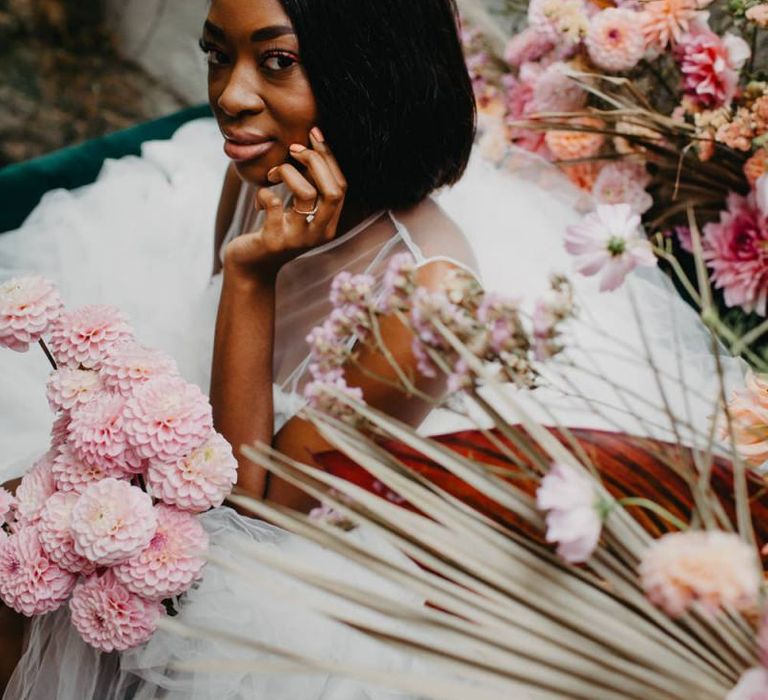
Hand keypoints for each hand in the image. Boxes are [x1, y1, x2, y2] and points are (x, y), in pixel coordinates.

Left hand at [223, 127, 346, 277]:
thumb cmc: (274, 229)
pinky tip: (259, 200)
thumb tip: (313, 141)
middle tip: (293, 149)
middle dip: (315, 161)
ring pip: (305, 194)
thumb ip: (309, 185)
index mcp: (329, 224)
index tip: (314, 135)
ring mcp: (298, 239)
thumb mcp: (297, 210)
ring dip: (286, 172)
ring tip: (272, 174)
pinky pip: (272, 202)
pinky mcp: (274, 240)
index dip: (330, 157)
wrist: (251, 266)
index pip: (342, 186)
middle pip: (333, 191)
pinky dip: (263, 192)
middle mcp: (319, 233)